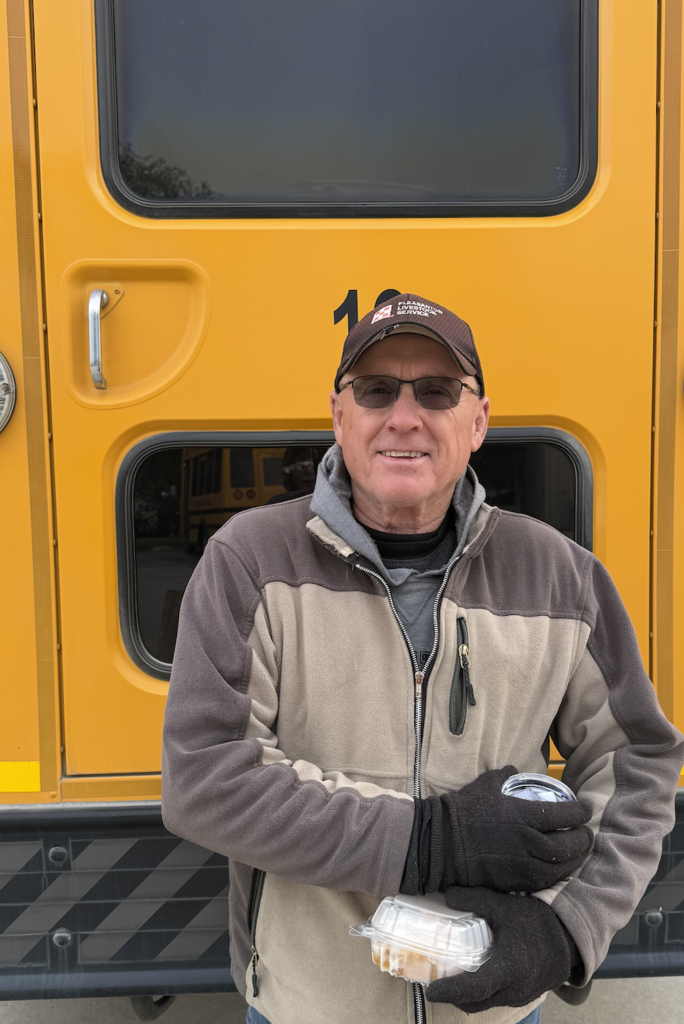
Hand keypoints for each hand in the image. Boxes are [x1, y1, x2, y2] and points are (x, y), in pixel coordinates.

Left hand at [427, 886, 580, 1011]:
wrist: (570, 937)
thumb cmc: (537, 922)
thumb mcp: (504, 907)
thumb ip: (474, 900)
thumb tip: (447, 895)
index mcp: (508, 970)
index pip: (473, 989)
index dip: (449, 991)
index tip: (430, 989)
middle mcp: (513, 990)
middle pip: (474, 1004)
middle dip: (452, 997)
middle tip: (434, 982)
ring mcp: (519, 997)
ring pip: (485, 1004)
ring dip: (466, 996)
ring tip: (450, 977)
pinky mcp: (523, 996)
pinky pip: (496, 1000)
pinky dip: (481, 994)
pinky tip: (474, 975)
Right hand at [435, 766, 592, 891]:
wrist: (442, 842)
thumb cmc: (464, 810)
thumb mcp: (486, 784)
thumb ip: (505, 776)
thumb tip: (515, 769)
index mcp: (523, 815)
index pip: (563, 815)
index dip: (579, 812)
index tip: (586, 809)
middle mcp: (528, 842)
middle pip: (567, 845)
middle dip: (582, 840)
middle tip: (587, 834)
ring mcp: (522, 864)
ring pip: (559, 867)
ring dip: (574, 860)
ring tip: (579, 853)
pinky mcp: (514, 881)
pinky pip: (544, 881)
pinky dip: (557, 875)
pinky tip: (559, 869)